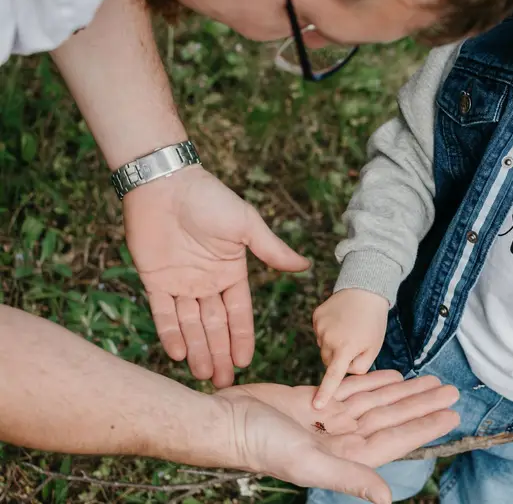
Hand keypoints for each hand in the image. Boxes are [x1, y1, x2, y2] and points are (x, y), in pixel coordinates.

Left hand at [124, 166, 308, 387]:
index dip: (241, 338)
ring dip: (196, 349)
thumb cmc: (210, 199)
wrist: (165, 184)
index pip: (239, 312)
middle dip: (219, 353)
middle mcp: (207, 282)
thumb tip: (305, 266)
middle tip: (223, 382)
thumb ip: (272, 250)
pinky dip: (169, 333)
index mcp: (231, 271)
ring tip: (202, 377)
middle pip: (215, 325)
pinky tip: (176, 354)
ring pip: (190, 324)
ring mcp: (180, 282)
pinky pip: (162, 313)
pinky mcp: (154, 280)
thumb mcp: (247, 225)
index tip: (245, 362)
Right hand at [216, 370, 459, 503]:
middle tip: (450, 389)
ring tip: (429, 379)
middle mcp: (341, 439)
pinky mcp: (313, 401)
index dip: (424, 427)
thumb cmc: (261, 445)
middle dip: (420, 404)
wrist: (225, 421)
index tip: (450, 415)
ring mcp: (328, 420)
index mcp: (344, 456)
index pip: (395, 440)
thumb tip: (387, 498)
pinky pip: (351, 390)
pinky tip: (392, 375)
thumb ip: (350, 476)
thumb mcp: (309, 462)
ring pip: (375, 402)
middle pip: (391, 418)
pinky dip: (372, 382)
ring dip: (402, 391)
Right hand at [313, 289, 389, 408]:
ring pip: (324, 347)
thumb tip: (344, 372)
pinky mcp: (316, 316)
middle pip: (329, 361)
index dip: (325, 392)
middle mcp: (329, 338)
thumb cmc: (373, 322)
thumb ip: (360, 366)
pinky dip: (328, 331)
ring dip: (334, 344)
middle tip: (355, 343)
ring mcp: (320, 326)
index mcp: (346, 347)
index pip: (334, 375)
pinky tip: (341, 320)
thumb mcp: (374, 347)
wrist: (365, 289)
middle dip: (340, 358)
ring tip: (349, 329)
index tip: (316, 407)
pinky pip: (320, 333)